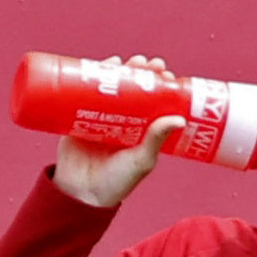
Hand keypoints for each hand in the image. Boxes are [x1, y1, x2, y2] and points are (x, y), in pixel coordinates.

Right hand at [51, 60, 185, 208]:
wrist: (81, 194)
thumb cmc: (116, 183)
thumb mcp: (141, 161)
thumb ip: (156, 140)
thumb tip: (179, 119)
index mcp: (139, 129)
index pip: (151, 99)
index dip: (158, 84)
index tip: (164, 73)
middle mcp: (120, 119)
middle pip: (130, 87)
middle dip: (138, 71)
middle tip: (146, 63)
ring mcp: (98, 116)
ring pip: (108, 86)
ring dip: (117, 69)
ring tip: (124, 61)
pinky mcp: (76, 117)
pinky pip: (81, 92)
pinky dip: (88, 76)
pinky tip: (99, 65)